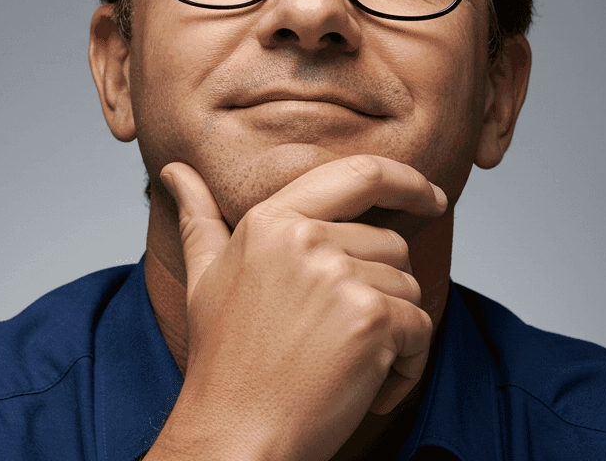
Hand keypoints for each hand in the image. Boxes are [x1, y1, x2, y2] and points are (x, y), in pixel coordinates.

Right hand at [145, 155, 446, 460]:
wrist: (235, 435)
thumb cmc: (223, 362)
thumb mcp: (204, 277)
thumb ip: (199, 217)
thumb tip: (174, 171)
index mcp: (270, 221)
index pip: (357, 174)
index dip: (405, 179)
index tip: (431, 196)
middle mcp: (305, 240)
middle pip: (391, 241)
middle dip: (383, 289)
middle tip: (340, 337)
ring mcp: (339, 277)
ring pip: (409, 287)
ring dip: (395, 332)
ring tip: (345, 363)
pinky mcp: (371, 319)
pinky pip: (421, 328)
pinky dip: (407, 366)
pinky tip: (367, 388)